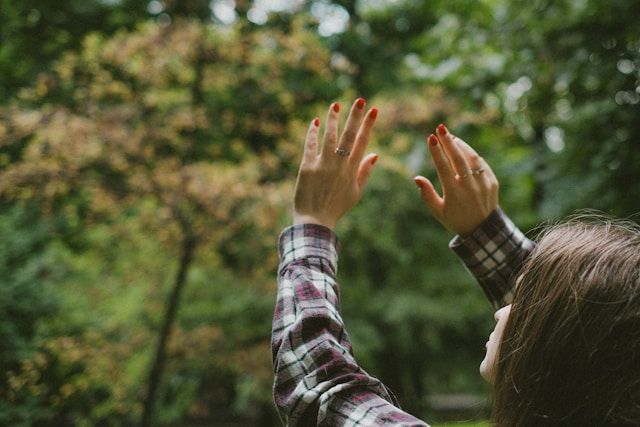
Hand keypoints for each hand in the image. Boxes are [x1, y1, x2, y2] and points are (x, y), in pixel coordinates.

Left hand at [293, 98, 378, 229]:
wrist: (315, 221)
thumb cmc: (336, 207)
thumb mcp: (356, 192)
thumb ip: (365, 172)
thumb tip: (375, 154)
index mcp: (352, 171)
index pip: (362, 143)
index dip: (368, 125)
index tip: (373, 110)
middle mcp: (339, 165)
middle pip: (348, 136)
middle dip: (355, 117)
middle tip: (360, 100)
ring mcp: (323, 165)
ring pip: (329, 137)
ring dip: (333, 120)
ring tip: (336, 105)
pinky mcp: (307, 167)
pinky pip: (310, 145)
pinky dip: (312, 133)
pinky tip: (314, 122)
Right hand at [414, 124, 498, 235]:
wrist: (483, 230)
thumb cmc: (455, 219)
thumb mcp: (438, 211)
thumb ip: (426, 194)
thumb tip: (417, 178)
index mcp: (454, 194)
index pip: (443, 168)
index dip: (436, 152)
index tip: (430, 138)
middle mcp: (469, 187)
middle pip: (458, 159)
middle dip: (448, 141)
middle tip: (440, 128)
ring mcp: (483, 184)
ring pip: (472, 158)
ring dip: (461, 145)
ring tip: (451, 137)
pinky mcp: (492, 182)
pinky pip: (481, 164)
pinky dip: (471, 155)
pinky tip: (463, 149)